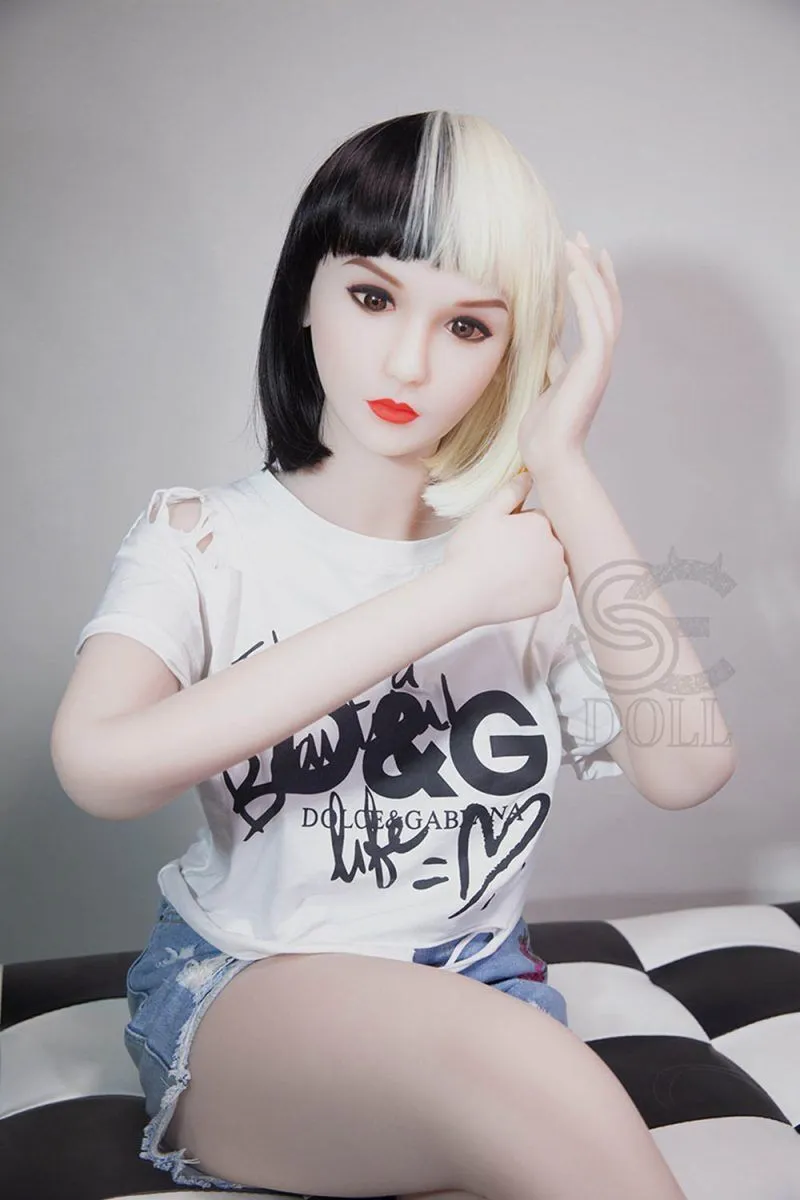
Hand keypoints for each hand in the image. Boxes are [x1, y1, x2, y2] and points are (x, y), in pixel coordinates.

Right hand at [440, 471, 567, 626]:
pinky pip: (547, 590)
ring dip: (535, 568)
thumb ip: (511, 492)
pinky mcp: (553, 600)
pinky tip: (513, 590)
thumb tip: (530, 475)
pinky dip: (535, 590)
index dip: (517, 527)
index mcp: (542, 524)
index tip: (500, 538)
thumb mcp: (486, 513)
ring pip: (548, 566)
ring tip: (506, 575)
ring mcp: (557, 577)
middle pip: (546, 542)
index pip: (537, 520)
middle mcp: (557, 548)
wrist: (463, 595)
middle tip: (500, 557)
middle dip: (529, 547)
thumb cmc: (471, 551)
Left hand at [517, 232, 622, 481]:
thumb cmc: (542, 431)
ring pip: (603, 305)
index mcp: (589, 362)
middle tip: (578, 238)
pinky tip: (574, 273)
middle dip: (593, 268)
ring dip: (589, 272)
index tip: (579, 257)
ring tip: (574, 245)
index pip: (597, 313)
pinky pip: (595, 321)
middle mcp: (600, 358)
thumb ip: (551, 365)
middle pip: (606, 301)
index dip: (591, 283)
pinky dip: (586, 295)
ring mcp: (600, 362)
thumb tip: (546, 347)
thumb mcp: (544, 386)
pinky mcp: (595, 366)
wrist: (549, 456)